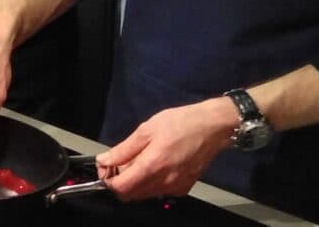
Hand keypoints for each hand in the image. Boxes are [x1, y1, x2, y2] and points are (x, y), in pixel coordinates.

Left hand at [95, 97, 239, 200]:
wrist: (213, 127)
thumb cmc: (182, 123)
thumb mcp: (147, 129)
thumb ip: (124, 149)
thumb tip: (105, 160)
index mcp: (152, 165)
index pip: (120, 188)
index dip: (107, 179)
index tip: (106, 167)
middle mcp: (164, 181)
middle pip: (130, 194)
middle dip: (119, 181)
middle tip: (120, 162)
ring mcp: (175, 187)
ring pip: (144, 194)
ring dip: (135, 182)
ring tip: (138, 160)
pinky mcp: (184, 187)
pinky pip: (159, 191)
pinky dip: (151, 183)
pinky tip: (154, 165)